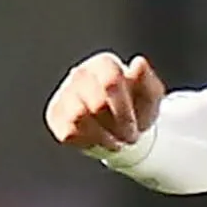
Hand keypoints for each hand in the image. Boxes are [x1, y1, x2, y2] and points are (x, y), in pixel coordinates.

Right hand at [47, 52, 164, 152]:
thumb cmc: (135, 108)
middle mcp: (80, 74)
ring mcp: (65, 93)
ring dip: (103, 136)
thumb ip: (147, 80)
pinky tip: (99, 140)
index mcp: (104, 64)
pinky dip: (89, 142)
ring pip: (79, 117)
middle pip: (97, 103)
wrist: (122, 127)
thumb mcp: (150, 96)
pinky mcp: (55, 114)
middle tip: (128, 136)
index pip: (111, 81)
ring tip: (114, 140)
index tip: (135, 126)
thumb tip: (138, 64)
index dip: (124, 110)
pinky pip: (68, 132)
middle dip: (118, 126)